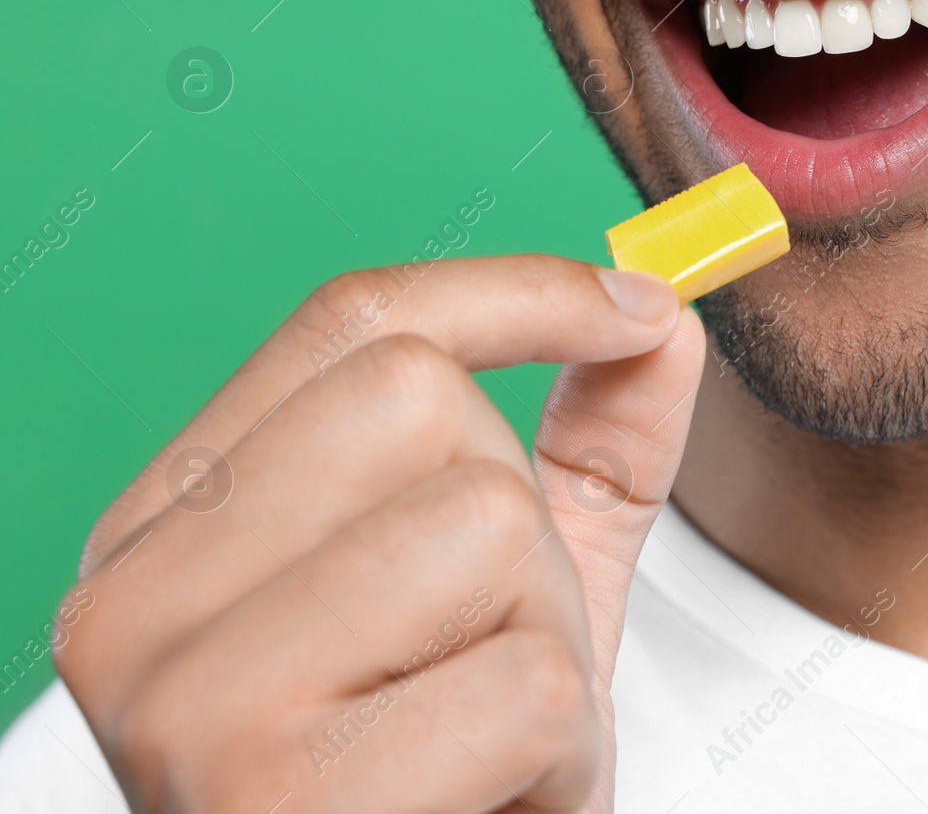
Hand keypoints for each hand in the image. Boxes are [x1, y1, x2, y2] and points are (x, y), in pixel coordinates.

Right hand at [53, 255, 704, 812]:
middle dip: (525, 524)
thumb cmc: (451, 776)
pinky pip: (531, 683)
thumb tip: (664, 313)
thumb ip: (588, 448)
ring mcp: (188, 703)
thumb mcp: (524, 591)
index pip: (346, 322)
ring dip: (550, 641)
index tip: (633, 307)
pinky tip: (493, 799)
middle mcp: (136, 600)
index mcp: (172, 532)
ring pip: (484, 525)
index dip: (515, 292)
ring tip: (489, 735)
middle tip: (494, 651)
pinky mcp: (272, 799)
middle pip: (419, 397)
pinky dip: (563, 750)